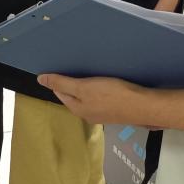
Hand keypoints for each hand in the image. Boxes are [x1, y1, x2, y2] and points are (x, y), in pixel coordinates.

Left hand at [38, 73, 155, 126]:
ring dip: (85, 88)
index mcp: (78, 109)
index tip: (57, 69)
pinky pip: (100, 99)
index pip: (60, 94)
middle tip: (71, 68)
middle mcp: (88, 115)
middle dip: (70, 85)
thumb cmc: (112, 95)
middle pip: (74, 98)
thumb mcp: (83, 87)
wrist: (143, 105)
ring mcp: (103, 115)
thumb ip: (62, 83)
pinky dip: (98, 91)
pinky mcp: (115, 111)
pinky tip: (104, 83)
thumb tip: (40, 79)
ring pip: (88, 99)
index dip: (57, 81)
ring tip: (87, 74)